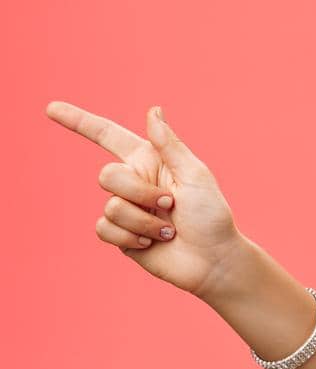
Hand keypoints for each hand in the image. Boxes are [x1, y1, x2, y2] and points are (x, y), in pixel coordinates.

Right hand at [45, 101, 245, 300]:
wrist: (212, 260)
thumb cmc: (211, 215)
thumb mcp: (195, 175)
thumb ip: (169, 145)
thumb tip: (153, 110)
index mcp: (150, 161)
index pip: (108, 136)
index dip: (79, 121)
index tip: (51, 108)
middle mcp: (134, 182)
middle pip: (107, 175)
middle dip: (140, 192)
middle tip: (171, 205)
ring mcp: (125, 209)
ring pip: (110, 206)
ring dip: (144, 220)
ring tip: (169, 230)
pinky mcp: (119, 235)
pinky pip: (104, 229)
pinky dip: (131, 236)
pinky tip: (152, 242)